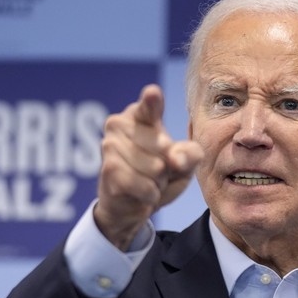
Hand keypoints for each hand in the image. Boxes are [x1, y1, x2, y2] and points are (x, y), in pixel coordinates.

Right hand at [94, 84, 203, 249]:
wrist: (132, 203)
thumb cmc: (160, 174)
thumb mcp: (184, 163)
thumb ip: (189, 155)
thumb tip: (175, 159)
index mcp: (141, 114)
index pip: (150, 105)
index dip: (152, 100)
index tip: (152, 93)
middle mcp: (119, 123)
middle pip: (164, 147)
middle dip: (168, 167)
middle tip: (157, 170)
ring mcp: (110, 145)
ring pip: (155, 168)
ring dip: (159, 182)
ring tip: (148, 181)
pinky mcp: (107, 169)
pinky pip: (143, 185)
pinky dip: (150, 195)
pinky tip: (142, 193)